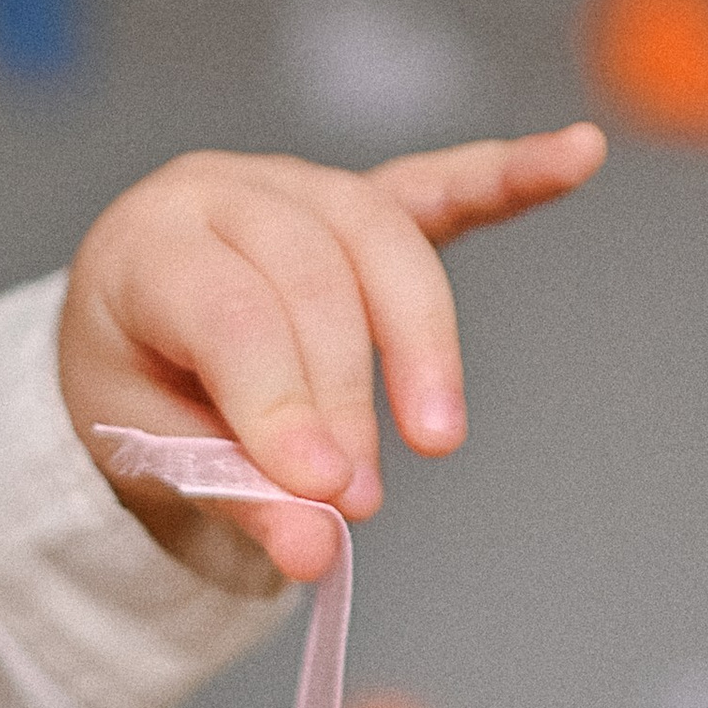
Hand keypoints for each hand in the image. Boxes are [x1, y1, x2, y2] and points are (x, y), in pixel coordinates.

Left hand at [60, 127, 606, 580]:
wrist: (130, 328)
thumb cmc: (137, 386)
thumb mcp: (149, 453)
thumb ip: (234, 496)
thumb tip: (318, 550)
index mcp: (147, 247)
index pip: (229, 315)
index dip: (279, 404)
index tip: (322, 493)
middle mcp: (223, 193)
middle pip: (311, 274)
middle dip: (344, 393)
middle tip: (358, 499)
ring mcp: (299, 185)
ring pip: (381, 239)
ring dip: (421, 341)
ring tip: (436, 436)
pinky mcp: (364, 200)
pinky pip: (440, 185)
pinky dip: (510, 176)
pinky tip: (577, 158)